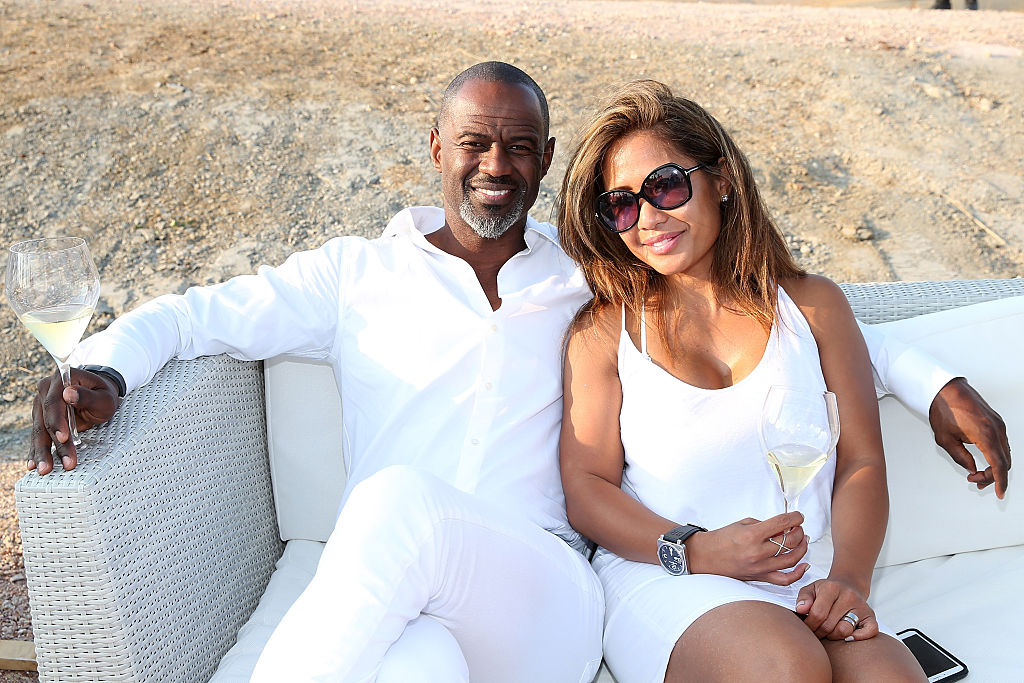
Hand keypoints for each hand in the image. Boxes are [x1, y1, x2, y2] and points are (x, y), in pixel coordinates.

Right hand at [31, 368, 120, 474]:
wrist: (99, 394)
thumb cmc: (103, 394)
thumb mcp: (104, 396)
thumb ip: (87, 396)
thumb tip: (69, 393)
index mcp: (61, 379)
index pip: (54, 402)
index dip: (57, 421)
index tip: (63, 437)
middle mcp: (46, 390)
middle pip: (45, 419)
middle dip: (52, 444)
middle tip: (55, 463)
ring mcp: (41, 404)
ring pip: (40, 430)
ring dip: (42, 452)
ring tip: (44, 469)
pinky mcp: (41, 417)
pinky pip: (39, 435)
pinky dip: (36, 450)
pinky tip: (33, 464)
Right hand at [686, 512, 808, 584]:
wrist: (706, 556)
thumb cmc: (721, 539)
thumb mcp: (742, 524)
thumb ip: (764, 525)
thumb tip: (783, 529)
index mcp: (751, 535)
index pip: (782, 523)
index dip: (795, 518)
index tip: (798, 516)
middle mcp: (757, 552)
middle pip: (790, 542)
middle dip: (799, 532)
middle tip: (798, 528)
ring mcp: (760, 567)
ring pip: (792, 559)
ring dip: (802, 548)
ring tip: (802, 541)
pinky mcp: (760, 577)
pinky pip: (784, 579)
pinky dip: (797, 573)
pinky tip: (803, 565)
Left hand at [795, 577, 877, 640]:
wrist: (848, 584)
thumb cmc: (827, 590)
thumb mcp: (811, 588)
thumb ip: (804, 598)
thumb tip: (800, 609)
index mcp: (832, 588)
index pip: (818, 613)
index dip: (809, 625)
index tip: (806, 628)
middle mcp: (848, 596)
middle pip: (829, 625)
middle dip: (819, 632)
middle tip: (815, 632)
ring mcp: (861, 606)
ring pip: (845, 630)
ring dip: (833, 636)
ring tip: (827, 632)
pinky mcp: (871, 615)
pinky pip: (870, 631)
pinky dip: (859, 637)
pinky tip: (848, 636)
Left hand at [929, 377, 1010, 497]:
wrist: (944, 388)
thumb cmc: (942, 410)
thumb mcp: (945, 439)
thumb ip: (960, 457)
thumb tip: (972, 468)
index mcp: (985, 434)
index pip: (999, 465)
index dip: (1000, 482)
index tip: (999, 494)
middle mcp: (997, 429)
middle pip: (1005, 461)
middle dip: (993, 475)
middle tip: (974, 480)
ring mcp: (998, 424)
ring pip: (1005, 453)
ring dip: (995, 466)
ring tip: (976, 473)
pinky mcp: (996, 421)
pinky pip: (1002, 443)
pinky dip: (995, 454)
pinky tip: (983, 460)